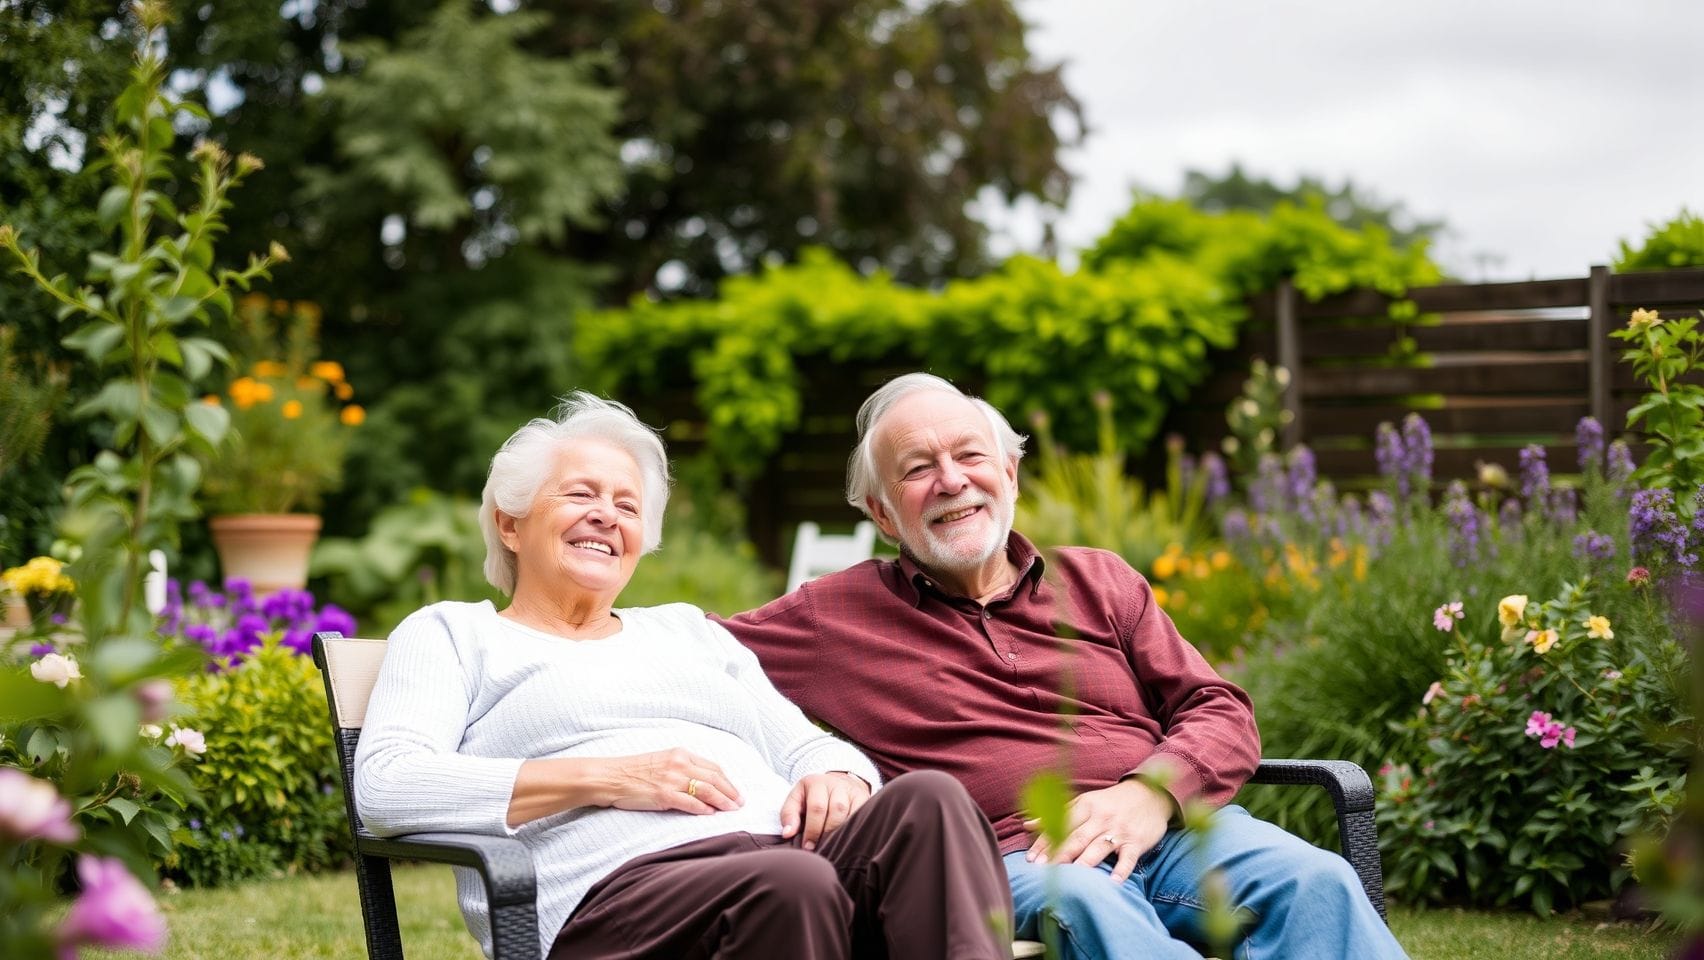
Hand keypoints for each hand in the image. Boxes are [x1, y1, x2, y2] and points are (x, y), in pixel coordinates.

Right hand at [602, 748, 743, 814]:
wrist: (609, 777)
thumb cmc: (632, 771)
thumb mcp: (661, 761)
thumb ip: (680, 768)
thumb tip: (700, 782)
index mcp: (680, 753)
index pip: (713, 767)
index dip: (728, 780)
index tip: (736, 791)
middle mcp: (679, 763)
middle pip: (714, 778)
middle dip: (731, 791)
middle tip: (741, 803)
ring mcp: (671, 779)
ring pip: (706, 790)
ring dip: (723, 801)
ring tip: (732, 810)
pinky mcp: (663, 794)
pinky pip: (690, 803)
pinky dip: (704, 809)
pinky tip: (711, 814)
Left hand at [781, 772, 870, 849]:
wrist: (835, 783)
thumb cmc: (811, 798)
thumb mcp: (796, 800)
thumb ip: (789, 815)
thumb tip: (788, 833)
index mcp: (816, 783)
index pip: (817, 808)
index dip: (812, 830)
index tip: (808, 847)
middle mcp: (836, 784)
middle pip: (836, 809)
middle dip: (827, 832)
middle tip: (821, 848)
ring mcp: (852, 791)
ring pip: (850, 813)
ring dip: (841, 833)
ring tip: (834, 847)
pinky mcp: (864, 798)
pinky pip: (863, 814)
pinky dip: (855, 829)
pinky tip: (848, 841)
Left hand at [1022, 778, 1174, 881]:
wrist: (1150, 795)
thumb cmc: (1110, 803)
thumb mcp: (1084, 803)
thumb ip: (1057, 815)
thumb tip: (1027, 825)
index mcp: (1085, 806)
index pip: (1061, 824)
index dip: (1045, 842)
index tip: (1031, 859)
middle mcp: (1100, 818)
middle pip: (1077, 838)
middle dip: (1059, 854)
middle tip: (1044, 870)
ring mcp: (1119, 830)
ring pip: (1099, 847)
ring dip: (1085, 862)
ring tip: (1072, 879)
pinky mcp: (1136, 841)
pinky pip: (1128, 857)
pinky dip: (1121, 870)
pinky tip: (1113, 883)